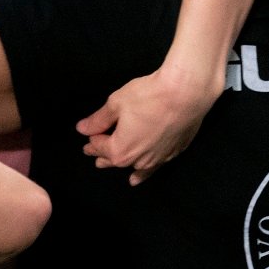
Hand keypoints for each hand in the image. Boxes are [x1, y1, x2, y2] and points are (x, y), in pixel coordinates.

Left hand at [76, 61, 222, 185]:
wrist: (186, 94)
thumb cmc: (150, 96)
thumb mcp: (116, 103)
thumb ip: (98, 120)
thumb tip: (82, 129)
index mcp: (120, 150)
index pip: (100, 147)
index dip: (92, 141)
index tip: (88, 137)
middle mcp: (139, 160)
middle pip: (117, 161)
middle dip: (105, 157)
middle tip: (96, 157)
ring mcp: (159, 158)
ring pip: (137, 167)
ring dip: (127, 167)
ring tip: (117, 172)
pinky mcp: (175, 151)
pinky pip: (157, 165)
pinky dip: (148, 170)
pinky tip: (144, 174)